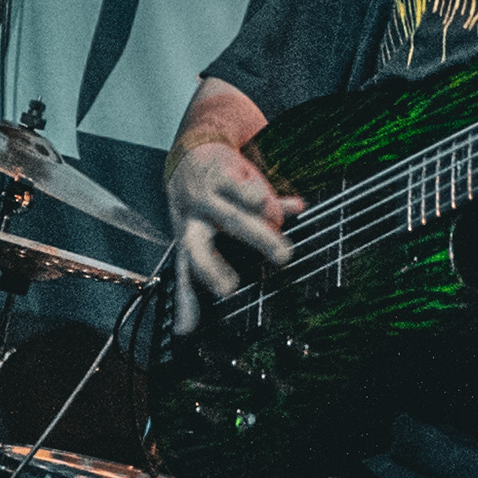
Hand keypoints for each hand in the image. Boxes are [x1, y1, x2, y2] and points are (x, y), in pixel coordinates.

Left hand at [167, 141, 300, 336]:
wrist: (195, 146)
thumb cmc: (202, 202)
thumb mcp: (196, 233)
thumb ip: (205, 273)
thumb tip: (184, 331)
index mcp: (186, 237)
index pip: (182, 274)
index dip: (185, 304)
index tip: (187, 331)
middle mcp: (192, 220)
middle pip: (198, 248)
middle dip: (214, 270)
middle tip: (231, 291)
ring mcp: (207, 196)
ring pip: (233, 219)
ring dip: (260, 236)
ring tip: (285, 254)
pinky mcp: (226, 172)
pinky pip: (248, 189)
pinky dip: (271, 201)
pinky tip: (295, 208)